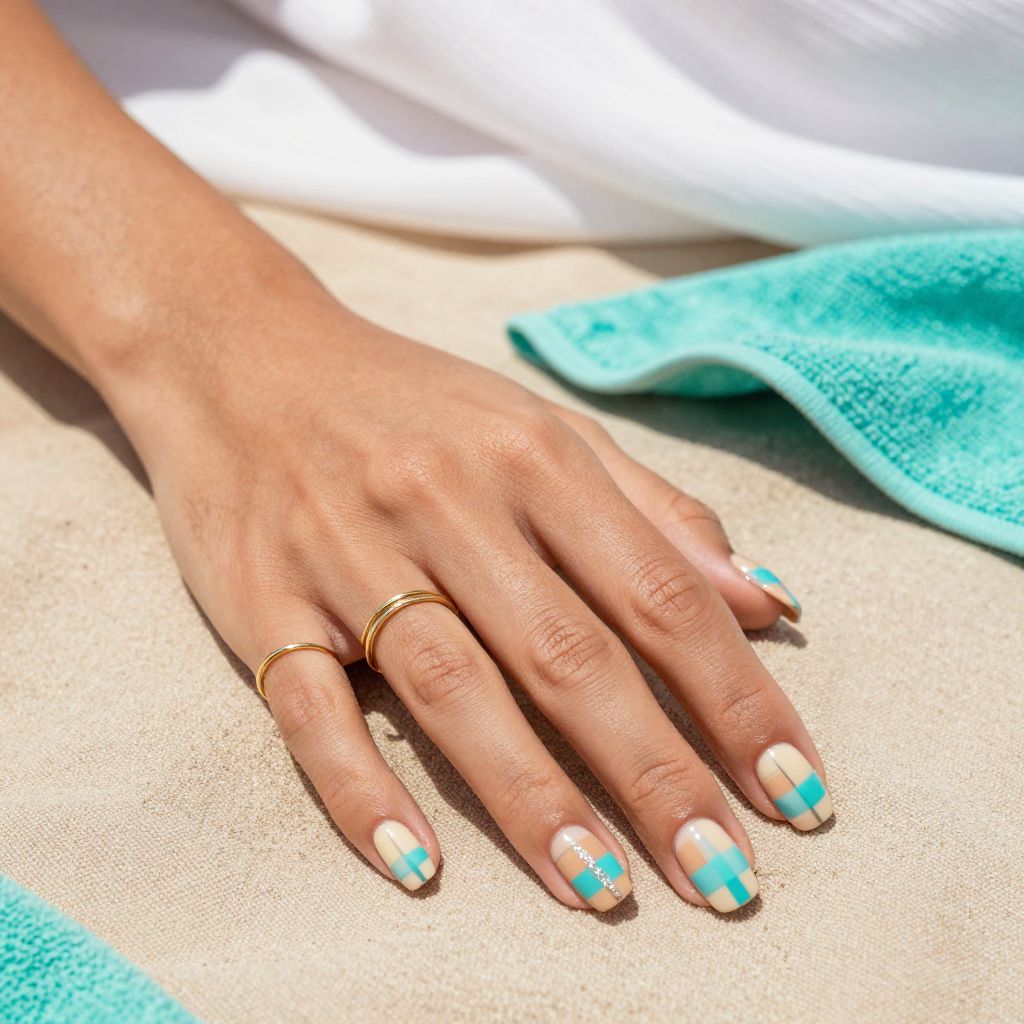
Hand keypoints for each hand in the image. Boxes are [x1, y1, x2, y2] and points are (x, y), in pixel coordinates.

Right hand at [114, 287, 829, 913]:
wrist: (242, 355)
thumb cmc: (412, 403)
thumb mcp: (540, 427)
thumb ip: (654, 510)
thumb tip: (769, 600)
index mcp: (532, 459)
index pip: (660, 593)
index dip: (736, 698)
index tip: (795, 789)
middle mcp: (446, 504)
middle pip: (568, 656)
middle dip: (655, 774)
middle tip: (724, 877)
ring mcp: (347, 554)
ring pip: (452, 688)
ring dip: (532, 798)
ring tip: (603, 888)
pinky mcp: (263, 600)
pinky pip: (311, 708)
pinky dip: (361, 789)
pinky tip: (417, 866)